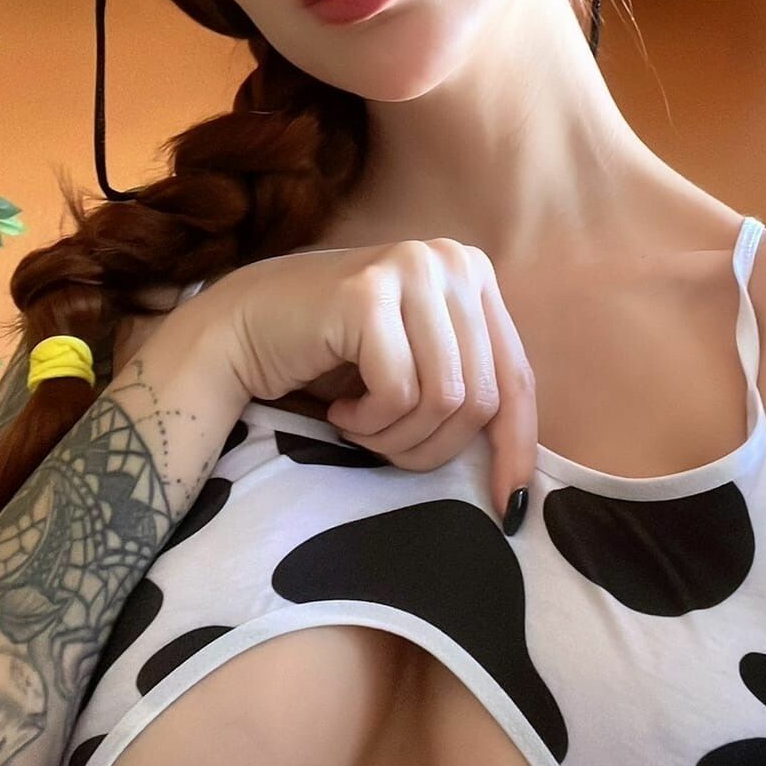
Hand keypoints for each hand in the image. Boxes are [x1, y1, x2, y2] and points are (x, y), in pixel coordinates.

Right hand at [192, 239, 536, 531]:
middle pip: (481, 396)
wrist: (243, 330)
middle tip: (382, 445)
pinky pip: (398, 392)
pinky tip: (340, 408)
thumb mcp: (419, 367)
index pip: (516, 376)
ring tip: (359, 424)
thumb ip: (469, 390)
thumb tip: (523, 482)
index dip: (516, 446)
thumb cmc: (333, 359)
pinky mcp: (368, 293)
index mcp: (473, 274)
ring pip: (444, 399)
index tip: (508, 504)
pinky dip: (368, 422)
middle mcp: (451, 260)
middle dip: (431, 446)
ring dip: (395, 436)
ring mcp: (410, 269)